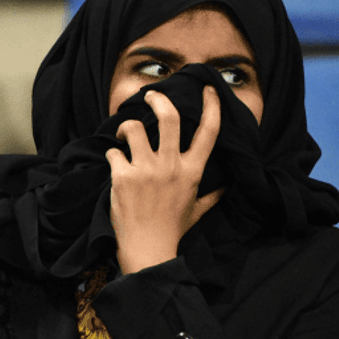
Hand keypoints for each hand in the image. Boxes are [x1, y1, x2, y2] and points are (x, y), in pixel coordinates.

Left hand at [105, 86, 223, 274]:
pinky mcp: (123, 177)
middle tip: (150, 95)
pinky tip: (113, 164)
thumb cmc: (172, 230)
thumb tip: (227, 187)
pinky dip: (111, 155)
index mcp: (192, 171)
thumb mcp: (198, 211)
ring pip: (134, 129)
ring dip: (125, 127)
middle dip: (157, 99)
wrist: (148, 249)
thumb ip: (212, 196)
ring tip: (123, 134)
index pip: (209, 132)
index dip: (211, 106)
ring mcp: (146, 170)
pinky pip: (113, 153)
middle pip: (168, 117)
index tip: (208, 90)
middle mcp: (171, 166)